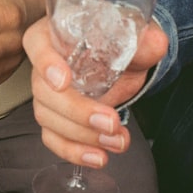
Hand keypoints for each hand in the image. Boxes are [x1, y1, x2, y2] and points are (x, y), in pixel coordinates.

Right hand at [22, 14, 166, 166]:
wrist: (121, 62)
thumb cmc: (117, 43)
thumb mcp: (132, 36)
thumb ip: (143, 40)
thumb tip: (156, 44)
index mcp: (53, 35)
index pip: (37, 45)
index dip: (46, 63)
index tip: (63, 80)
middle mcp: (43, 65)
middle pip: (44, 91)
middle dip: (78, 112)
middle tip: (110, 121)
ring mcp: (46, 95)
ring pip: (49, 119)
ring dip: (83, 136)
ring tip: (117, 141)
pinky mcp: (55, 119)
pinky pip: (53, 139)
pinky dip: (74, 152)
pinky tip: (98, 157)